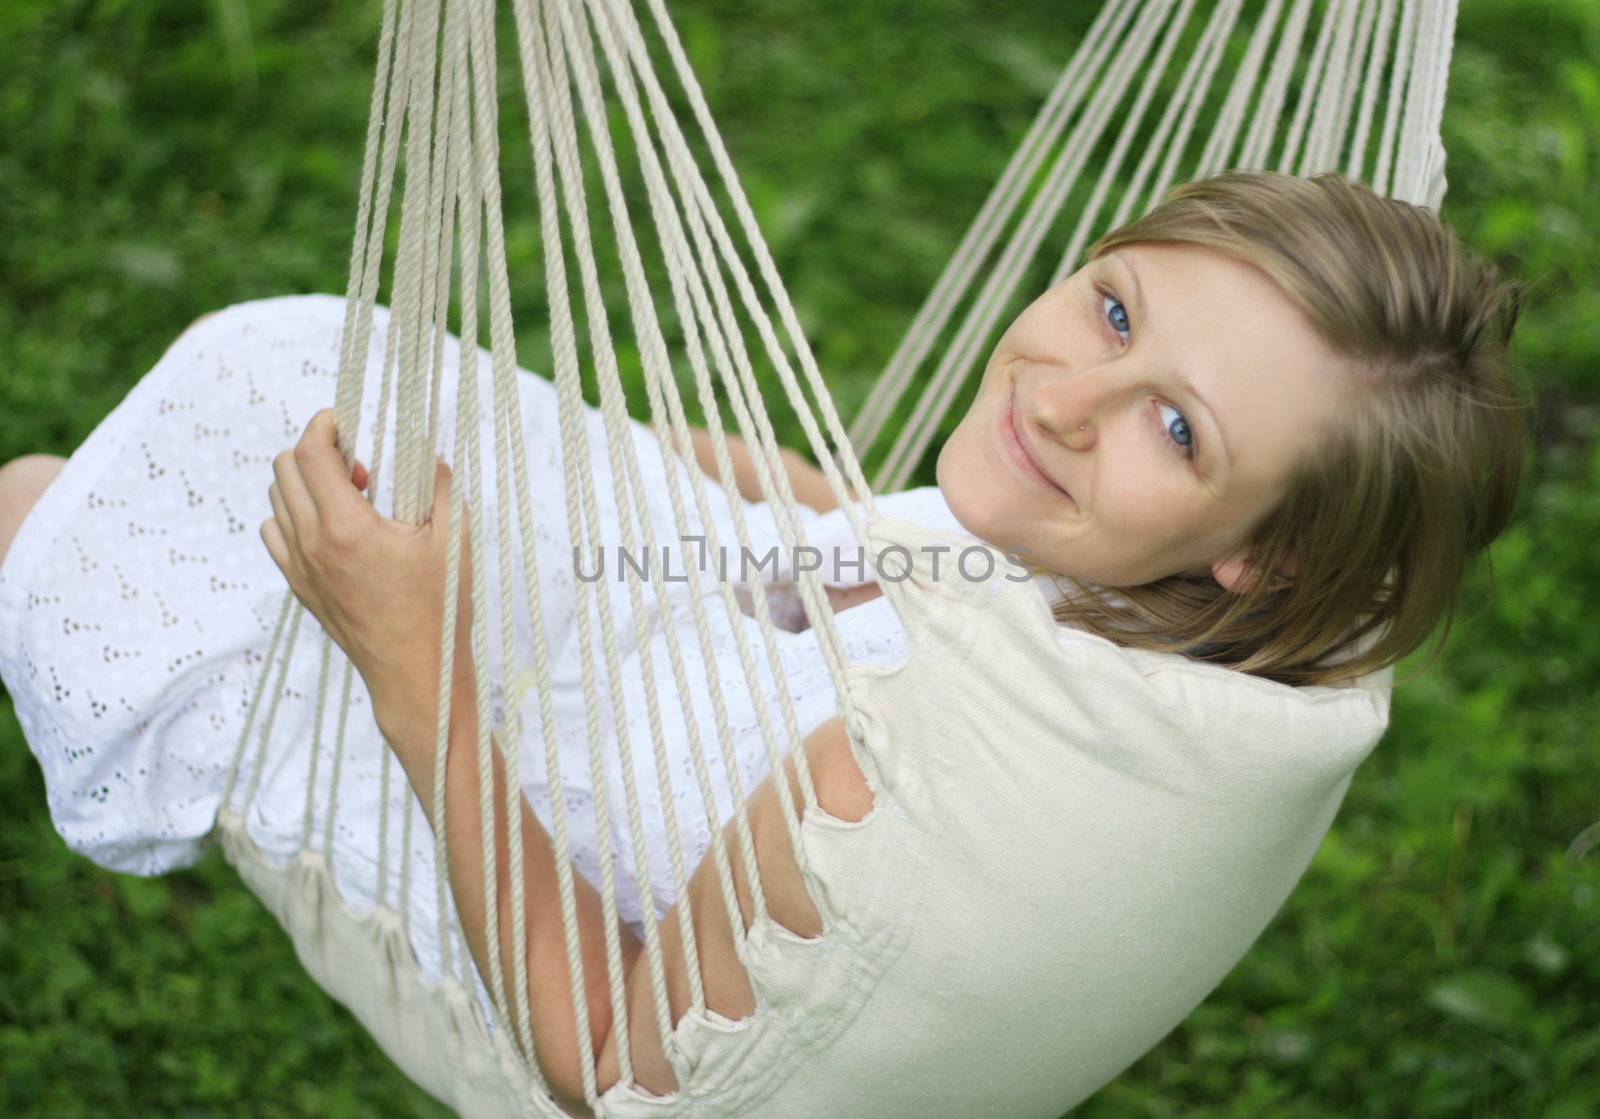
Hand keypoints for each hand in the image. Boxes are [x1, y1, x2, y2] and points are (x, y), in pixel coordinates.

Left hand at [259, 407, 473, 726]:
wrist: (416, 671)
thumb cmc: (438, 607)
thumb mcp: (453, 538)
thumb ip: (440, 485)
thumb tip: (430, 454)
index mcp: (346, 528)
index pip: (309, 453)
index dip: (323, 425)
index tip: (345, 420)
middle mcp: (312, 545)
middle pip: (283, 469)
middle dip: (315, 450)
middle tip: (358, 461)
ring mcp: (300, 568)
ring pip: (276, 500)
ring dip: (305, 482)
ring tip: (350, 494)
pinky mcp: (300, 586)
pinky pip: (275, 534)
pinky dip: (294, 515)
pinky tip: (332, 524)